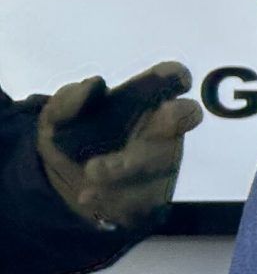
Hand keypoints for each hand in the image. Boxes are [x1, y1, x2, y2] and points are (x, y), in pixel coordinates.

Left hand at [34, 63, 205, 230]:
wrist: (68, 188)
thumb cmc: (73, 140)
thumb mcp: (56, 119)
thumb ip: (69, 101)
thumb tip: (95, 84)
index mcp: (141, 101)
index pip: (170, 78)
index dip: (175, 76)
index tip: (177, 80)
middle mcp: (161, 129)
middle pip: (183, 116)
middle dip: (173, 118)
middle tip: (161, 119)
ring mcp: (161, 163)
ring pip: (157, 161)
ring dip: (126, 166)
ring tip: (91, 172)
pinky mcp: (154, 197)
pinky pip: (143, 197)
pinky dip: (113, 197)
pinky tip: (89, 195)